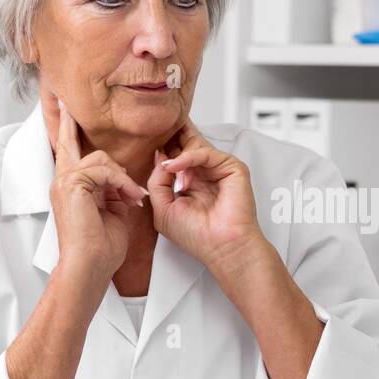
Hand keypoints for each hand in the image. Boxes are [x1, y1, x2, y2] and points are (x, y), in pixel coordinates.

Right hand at [49, 100, 146, 294]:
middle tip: (99, 152)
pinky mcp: (71, 184)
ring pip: (101, 158)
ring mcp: (64, 181)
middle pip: (79, 146)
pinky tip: (129, 200)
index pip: (67, 149)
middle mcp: (62, 180)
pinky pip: (104, 170)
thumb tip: (125, 180)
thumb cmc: (101, 248)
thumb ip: (114, 190)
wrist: (90, 267)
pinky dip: (122, 184)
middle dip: (94, 147)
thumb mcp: (113, 212)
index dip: (67, 127)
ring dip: (123, 180)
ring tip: (133, 202)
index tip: (65, 105)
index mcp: (69, 186)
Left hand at [147, 119, 263, 273]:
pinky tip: (175, 165)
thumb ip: (157, 181)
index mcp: (191, 182)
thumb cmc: (196, 236)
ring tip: (167, 165)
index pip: (176, 156)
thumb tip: (160, 156)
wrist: (221, 248)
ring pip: (196, 146)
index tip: (145, 143)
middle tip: (154, 130)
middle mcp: (205, 174)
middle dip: (171, 137)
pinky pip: (206, 153)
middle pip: (188, 144)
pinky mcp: (232, 168)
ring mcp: (219, 170)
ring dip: (177, 153)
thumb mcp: (163, 208)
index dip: (163, 148)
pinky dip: (188, 157)